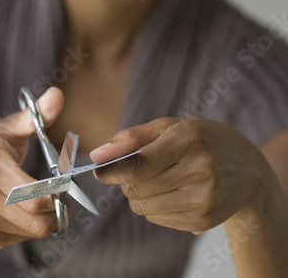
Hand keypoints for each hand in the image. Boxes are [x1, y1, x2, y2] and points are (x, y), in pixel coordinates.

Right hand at [0, 87, 63, 247]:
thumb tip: (57, 94)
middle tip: (64, 199)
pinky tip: (30, 212)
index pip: (32, 193)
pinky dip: (31, 228)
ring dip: (47, 220)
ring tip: (52, 204)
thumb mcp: (6, 128)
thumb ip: (35, 115)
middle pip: (34, 218)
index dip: (57, 192)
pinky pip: (19, 239)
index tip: (66, 184)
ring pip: (29, 232)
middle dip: (57, 210)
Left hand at [90, 117, 263, 233]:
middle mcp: (200, 171)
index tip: (97, 170)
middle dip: (127, 180)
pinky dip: (156, 207)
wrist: (249, 170)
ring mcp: (204, 199)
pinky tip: (175, 191)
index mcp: (189, 140)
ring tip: (160, 178)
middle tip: (140, 168)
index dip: (111, 170)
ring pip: (144, 208)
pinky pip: (158, 219)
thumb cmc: (203, 140)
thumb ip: (133, 137)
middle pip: (137, 189)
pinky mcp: (204, 220)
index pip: (139, 164)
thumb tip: (98, 155)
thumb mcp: (171, 126)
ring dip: (140, 195)